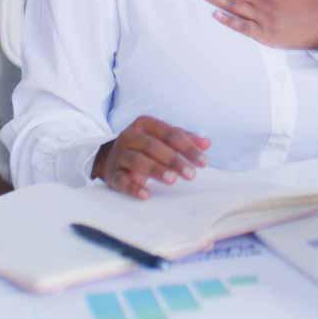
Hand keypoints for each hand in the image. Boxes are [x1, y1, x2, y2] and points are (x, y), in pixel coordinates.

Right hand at [92, 116, 210, 198]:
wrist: (110, 157)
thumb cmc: (144, 146)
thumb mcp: (162, 138)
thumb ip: (185, 139)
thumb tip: (207, 144)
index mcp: (144, 124)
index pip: (170, 133)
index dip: (188, 147)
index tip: (203, 162)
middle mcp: (129, 136)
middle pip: (153, 146)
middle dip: (174, 160)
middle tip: (191, 174)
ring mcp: (119, 155)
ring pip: (137, 161)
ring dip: (156, 170)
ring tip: (172, 180)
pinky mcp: (112, 174)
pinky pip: (122, 180)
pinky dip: (133, 187)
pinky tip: (146, 194)